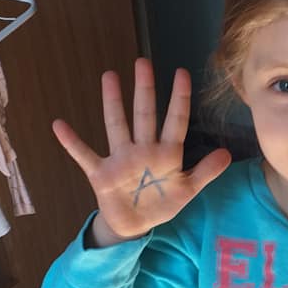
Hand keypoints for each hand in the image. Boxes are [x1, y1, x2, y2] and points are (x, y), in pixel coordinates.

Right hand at [52, 58, 231, 240]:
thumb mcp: (187, 190)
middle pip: (145, 115)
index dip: (179, 99)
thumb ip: (206, 172)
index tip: (181, 72)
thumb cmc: (162, 202)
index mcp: (166, 153)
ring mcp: (121, 159)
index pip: (176, 121)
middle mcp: (143, 150)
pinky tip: (59, 125)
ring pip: (117, 125)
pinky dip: (72, 143)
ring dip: (113, 102)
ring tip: (109, 76)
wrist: (136, 225)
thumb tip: (228, 154)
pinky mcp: (101, 173)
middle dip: (144, 90)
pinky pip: (85, 155)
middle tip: (143, 62)